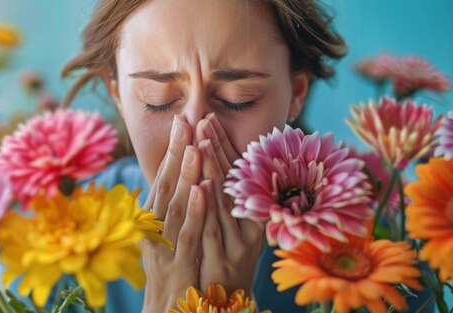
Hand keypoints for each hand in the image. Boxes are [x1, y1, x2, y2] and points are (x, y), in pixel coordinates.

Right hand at [141, 115, 205, 312]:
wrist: (166, 305)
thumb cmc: (172, 265)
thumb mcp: (169, 231)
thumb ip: (174, 204)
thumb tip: (185, 172)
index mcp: (152, 216)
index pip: (163, 176)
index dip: (173, 149)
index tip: (183, 120)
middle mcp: (154, 226)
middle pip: (166, 184)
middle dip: (177, 152)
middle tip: (187, 120)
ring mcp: (164, 244)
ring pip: (176, 204)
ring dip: (185, 175)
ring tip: (194, 147)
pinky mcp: (177, 261)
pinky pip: (187, 232)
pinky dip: (194, 210)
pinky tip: (202, 190)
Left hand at [195, 114, 264, 294]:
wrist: (225, 299)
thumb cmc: (225, 258)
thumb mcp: (229, 226)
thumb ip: (223, 195)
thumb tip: (210, 161)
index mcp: (251, 212)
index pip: (235, 172)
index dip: (222, 145)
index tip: (208, 119)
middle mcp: (248, 223)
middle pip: (232, 181)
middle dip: (216, 149)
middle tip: (203, 120)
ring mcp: (238, 241)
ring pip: (224, 200)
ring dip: (213, 169)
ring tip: (202, 142)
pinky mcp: (227, 258)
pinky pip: (215, 228)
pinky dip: (209, 207)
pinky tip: (202, 185)